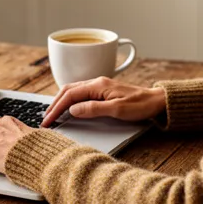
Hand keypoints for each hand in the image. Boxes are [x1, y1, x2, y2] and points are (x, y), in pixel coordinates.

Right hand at [41, 76, 165, 127]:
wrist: (157, 101)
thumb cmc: (140, 105)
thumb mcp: (117, 110)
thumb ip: (94, 109)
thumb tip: (73, 109)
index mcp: (98, 85)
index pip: (70, 95)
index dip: (56, 108)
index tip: (48, 120)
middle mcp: (97, 83)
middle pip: (68, 90)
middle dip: (54, 104)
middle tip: (45, 119)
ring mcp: (100, 86)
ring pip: (73, 91)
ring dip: (61, 102)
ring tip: (52, 114)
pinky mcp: (103, 92)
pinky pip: (81, 94)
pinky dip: (70, 101)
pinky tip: (68, 108)